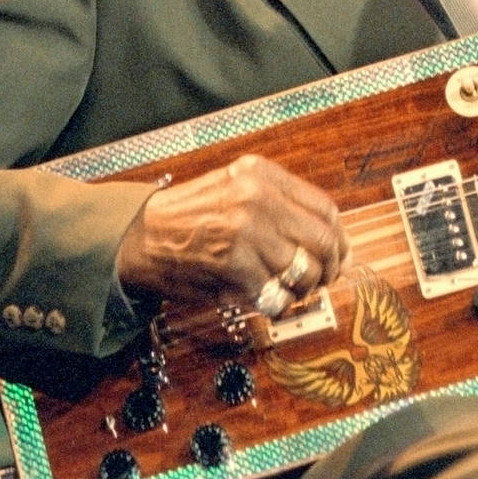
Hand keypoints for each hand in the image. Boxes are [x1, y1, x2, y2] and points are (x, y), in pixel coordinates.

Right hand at [115, 153, 349, 311]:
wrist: (139, 237)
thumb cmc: (188, 217)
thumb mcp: (234, 187)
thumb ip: (278, 203)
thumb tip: (329, 238)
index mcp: (261, 174)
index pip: (325, 208)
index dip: (338, 239)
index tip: (338, 255)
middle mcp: (258, 198)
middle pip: (324, 241)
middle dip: (330, 269)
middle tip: (322, 281)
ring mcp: (247, 232)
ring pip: (304, 272)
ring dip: (303, 290)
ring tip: (290, 292)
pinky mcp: (234, 266)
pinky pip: (276, 294)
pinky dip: (277, 304)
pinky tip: (266, 299)